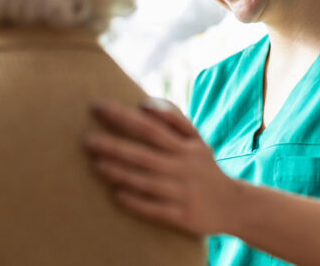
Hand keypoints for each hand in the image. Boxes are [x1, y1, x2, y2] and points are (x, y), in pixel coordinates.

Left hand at [84, 100, 239, 236]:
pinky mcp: (183, 216)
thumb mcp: (196, 140)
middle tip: (86, 140)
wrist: (233, 205)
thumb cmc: (205, 167)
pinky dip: (136, 202)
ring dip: (121, 173)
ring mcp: (183, 193)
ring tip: (96, 165)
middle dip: (115, 146)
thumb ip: (174, 119)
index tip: (98, 107)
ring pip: (147, 182)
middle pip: (145, 154)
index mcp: (185, 147)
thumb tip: (145, 104)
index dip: (124, 117)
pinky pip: (156, 210)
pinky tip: (116, 195)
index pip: (151, 127)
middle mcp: (183, 168)